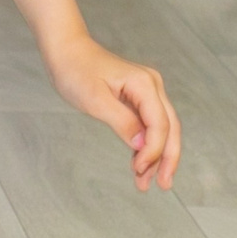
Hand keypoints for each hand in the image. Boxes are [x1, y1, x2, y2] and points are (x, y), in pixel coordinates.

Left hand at [44, 32, 180, 191]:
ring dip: (156, 156)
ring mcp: (146, 91)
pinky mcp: (137, 97)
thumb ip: (122, 121)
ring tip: (146, 183)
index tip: (139, 170)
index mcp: (144, 85)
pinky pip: (148, 124)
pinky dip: (145, 145)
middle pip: (170, 128)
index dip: (153, 150)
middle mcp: (152, 86)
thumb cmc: (76, 71)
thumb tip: (142, 144)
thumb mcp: (95, 100)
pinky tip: (139, 164)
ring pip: (161, 129)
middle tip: (163, 186)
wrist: (66, 51)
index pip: (160, 124)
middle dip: (167, 158)